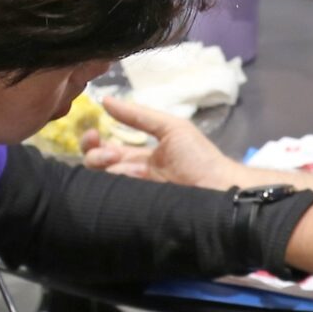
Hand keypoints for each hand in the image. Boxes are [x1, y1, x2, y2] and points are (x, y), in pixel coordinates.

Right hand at [81, 96, 254, 188]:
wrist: (219, 187)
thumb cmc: (199, 157)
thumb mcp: (170, 128)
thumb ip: (139, 116)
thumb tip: (105, 100)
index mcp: (138, 156)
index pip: (105, 149)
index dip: (93, 142)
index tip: (93, 134)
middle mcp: (132, 176)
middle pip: (97, 167)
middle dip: (95, 156)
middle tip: (110, 155)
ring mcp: (134, 194)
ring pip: (104, 184)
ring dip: (107, 171)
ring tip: (125, 167)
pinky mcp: (137, 211)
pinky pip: (116, 202)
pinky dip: (114, 189)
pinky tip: (126, 179)